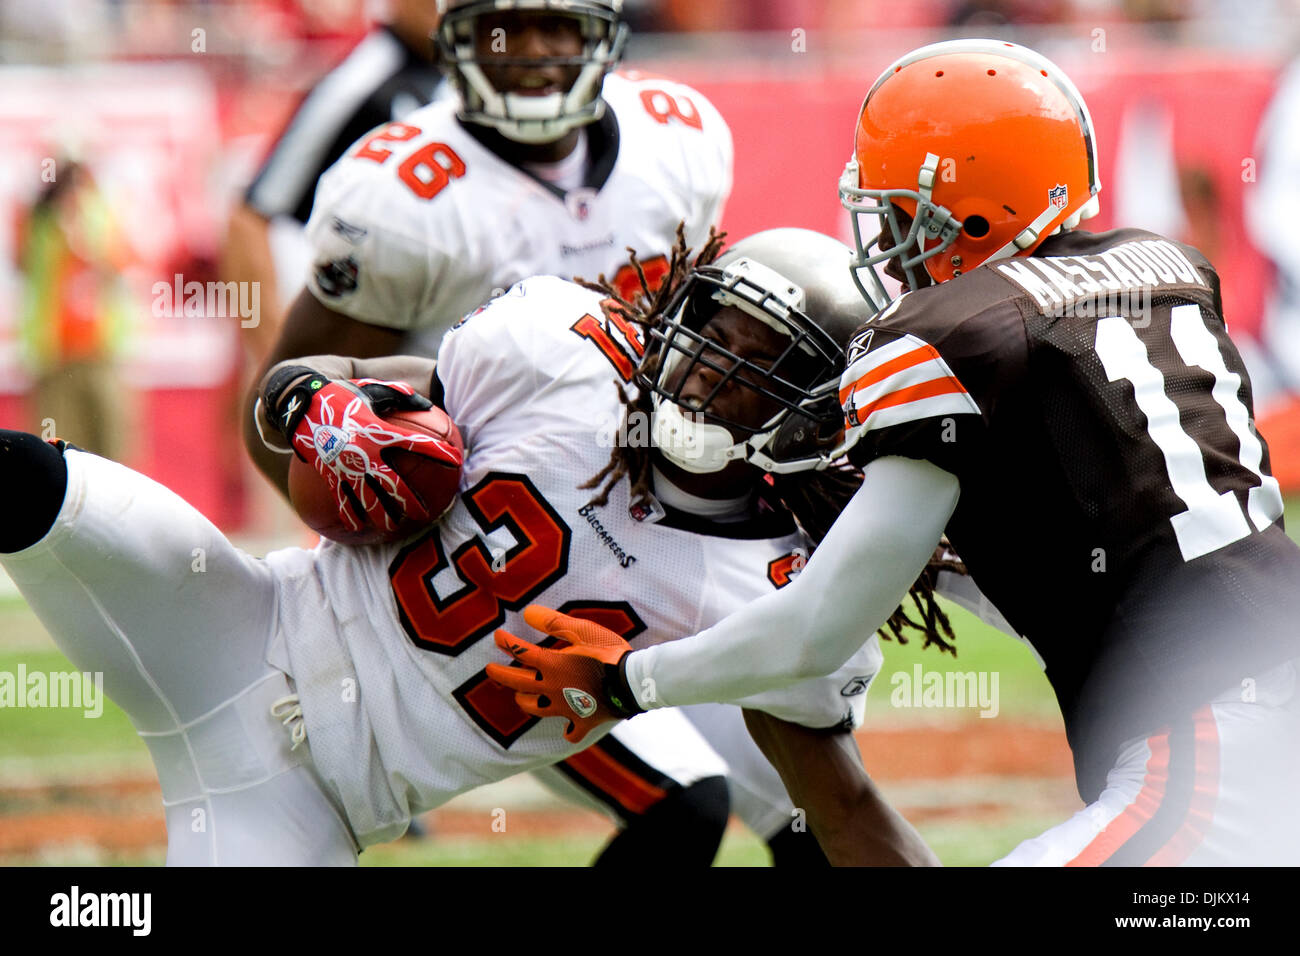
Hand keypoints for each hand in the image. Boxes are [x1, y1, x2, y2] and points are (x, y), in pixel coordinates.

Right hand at [262, 365, 455, 534]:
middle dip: (413, 502)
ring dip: (385, 517)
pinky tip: (359, 529)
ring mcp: (347, 470)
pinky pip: (342, 502)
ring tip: (396, 526)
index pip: (416, 443)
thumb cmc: (341, 394)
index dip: (438, 451)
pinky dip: (351, 517)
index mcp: (378, 433)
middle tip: (428, 513)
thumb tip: (426, 404)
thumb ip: (400, 395)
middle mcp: (365, 456)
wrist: (300, 404)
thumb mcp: (373, 390)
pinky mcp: (330, 476)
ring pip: (369, 502)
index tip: (456, 459)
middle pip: (395, 487)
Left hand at [486, 605, 642, 742]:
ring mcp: (565, 708)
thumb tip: (527, 613)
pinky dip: (568, 730)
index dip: (507, 643)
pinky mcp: (582, 721)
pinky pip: (571, 732)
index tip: (498, 637)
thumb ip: (553, 622)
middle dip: (500, 674)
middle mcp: (551, 689)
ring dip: (524, 700)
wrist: (631, 682)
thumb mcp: (582, 630)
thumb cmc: (607, 652)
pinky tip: (566, 728)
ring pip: (535, 708)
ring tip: (521, 695)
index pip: (521, 652)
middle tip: (490, 669)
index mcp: (551, 665)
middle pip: (518, 683)